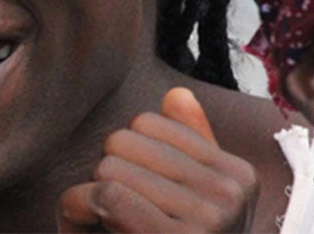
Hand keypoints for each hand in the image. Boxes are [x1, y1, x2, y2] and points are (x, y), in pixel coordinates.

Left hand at [58, 88, 259, 231]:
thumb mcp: (182, 206)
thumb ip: (187, 149)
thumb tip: (175, 93)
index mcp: (236, 175)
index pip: (150, 119)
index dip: (122, 156)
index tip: (126, 199)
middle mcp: (231, 192)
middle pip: (125, 139)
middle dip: (101, 175)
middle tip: (106, 220)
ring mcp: (209, 218)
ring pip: (109, 165)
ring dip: (86, 200)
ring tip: (101, 233)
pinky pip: (106, 194)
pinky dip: (77, 211)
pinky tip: (83, 230)